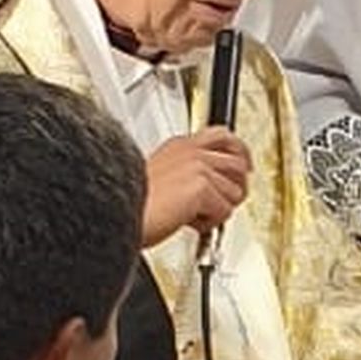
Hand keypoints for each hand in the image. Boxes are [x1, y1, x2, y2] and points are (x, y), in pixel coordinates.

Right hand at [143, 128, 251, 247]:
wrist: (115, 212)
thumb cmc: (131, 203)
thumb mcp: (160, 177)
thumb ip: (185, 175)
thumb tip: (209, 191)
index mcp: (179, 144)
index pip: (222, 136)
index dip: (240, 152)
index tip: (244, 167)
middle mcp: (191, 151)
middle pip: (239, 163)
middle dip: (236, 188)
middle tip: (222, 204)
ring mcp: (198, 166)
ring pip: (235, 191)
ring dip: (218, 210)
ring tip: (193, 215)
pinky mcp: (201, 186)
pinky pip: (224, 211)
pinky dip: (209, 223)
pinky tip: (187, 221)